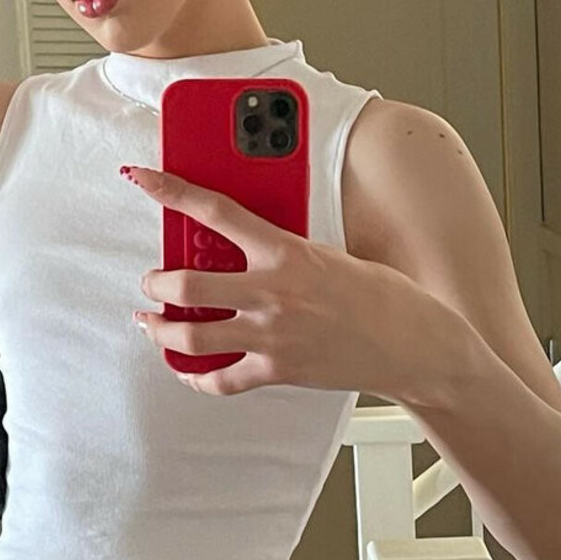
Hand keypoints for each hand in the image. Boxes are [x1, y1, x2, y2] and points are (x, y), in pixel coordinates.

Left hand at [123, 164, 447, 402]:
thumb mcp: (330, 254)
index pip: (215, 212)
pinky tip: (189, 370)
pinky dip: (198, 378)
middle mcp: (274, 294)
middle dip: (155, 283)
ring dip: (161, 330)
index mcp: (287, 252)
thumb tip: (243, 244)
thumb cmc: (383, 296)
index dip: (171, 192)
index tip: (144, 178)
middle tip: (150, 281)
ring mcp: (273, 336)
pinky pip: (222, 381)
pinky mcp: (279, 371)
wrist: (416, 347)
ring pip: (192, 338)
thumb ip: (284, 250)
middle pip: (186, 286)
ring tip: (151, 321)